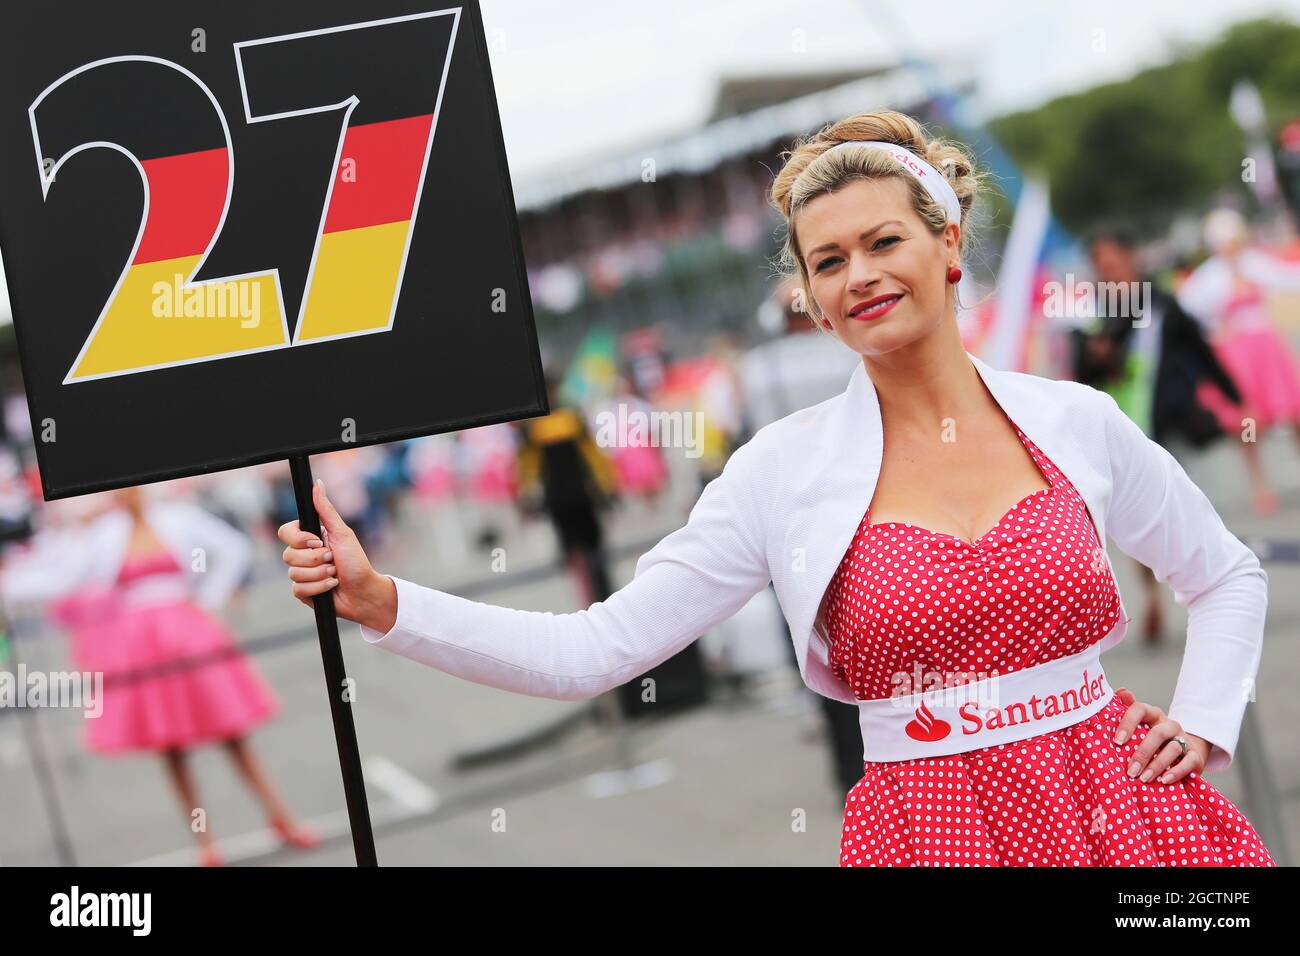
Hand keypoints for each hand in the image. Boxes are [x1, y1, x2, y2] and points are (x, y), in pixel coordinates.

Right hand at [277, 479, 396, 631]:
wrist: (364, 593)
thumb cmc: (357, 562)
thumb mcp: (342, 533)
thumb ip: (326, 510)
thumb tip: (317, 483)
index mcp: (310, 538)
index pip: (285, 532)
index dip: (299, 539)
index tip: (318, 542)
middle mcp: (303, 555)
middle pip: (288, 555)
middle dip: (315, 559)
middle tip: (333, 560)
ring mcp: (301, 574)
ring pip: (293, 573)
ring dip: (320, 575)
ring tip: (335, 574)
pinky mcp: (303, 592)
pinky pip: (298, 589)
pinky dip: (319, 588)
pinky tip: (331, 587)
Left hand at [1111, 687, 1210, 784]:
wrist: (1185, 752)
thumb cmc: (1154, 740)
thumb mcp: (1140, 727)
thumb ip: (1128, 710)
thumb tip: (1121, 691)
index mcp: (1153, 715)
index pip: (1140, 709)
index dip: (1128, 723)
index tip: (1117, 741)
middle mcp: (1169, 725)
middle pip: (1157, 733)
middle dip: (1142, 753)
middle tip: (1130, 770)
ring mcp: (1183, 739)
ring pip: (1173, 748)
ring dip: (1157, 765)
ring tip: (1144, 778)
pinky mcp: (1195, 756)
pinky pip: (1189, 762)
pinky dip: (1176, 772)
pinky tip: (1164, 780)